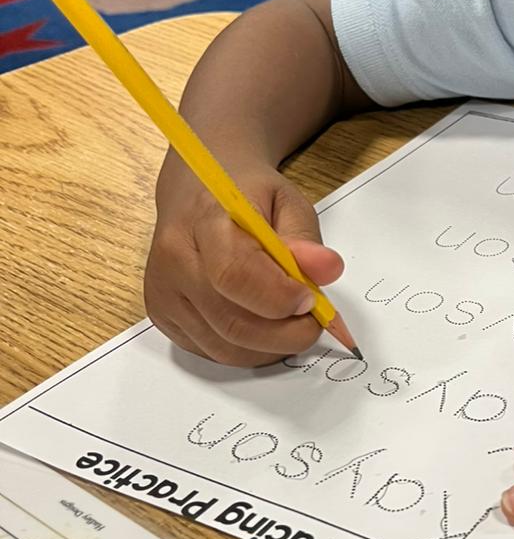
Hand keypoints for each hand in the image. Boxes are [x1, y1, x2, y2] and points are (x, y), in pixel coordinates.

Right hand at [145, 162, 343, 366]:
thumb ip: (305, 238)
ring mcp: (163, 293)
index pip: (236, 275)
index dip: (280, 297)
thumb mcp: (286, 199)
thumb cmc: (243, 192)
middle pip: (232, 323)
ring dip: (271, 347)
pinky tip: (264, 325)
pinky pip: (212, 351)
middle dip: (286, 334)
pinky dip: (249, 349)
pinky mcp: (162, 315)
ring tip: (292, 321)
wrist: (196, 187)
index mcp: (203, 221)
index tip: (312, 300)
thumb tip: (326, 270)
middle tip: (314, 321)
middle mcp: (174, 261)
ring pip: (225, 347)